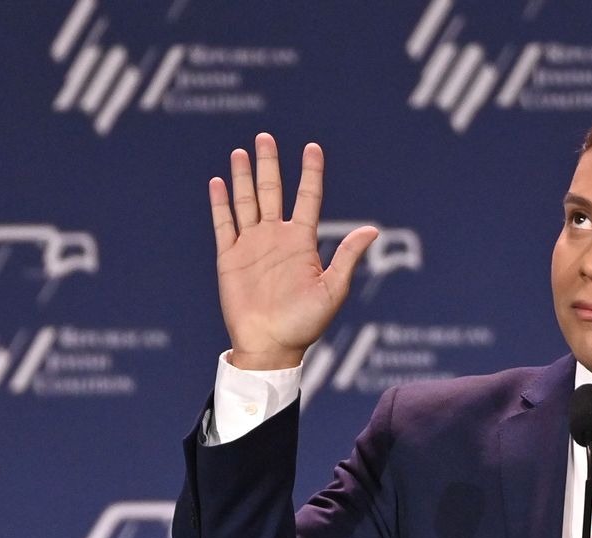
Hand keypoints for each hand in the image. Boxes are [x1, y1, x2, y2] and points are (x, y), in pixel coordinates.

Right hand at [209, 133, 377, 369]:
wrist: (270, 345)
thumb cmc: (305, 324)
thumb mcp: (332, 290)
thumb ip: (346, 257)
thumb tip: (372, 229)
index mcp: (302, 242)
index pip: (307, 198)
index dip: (310, 173)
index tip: (312, 147)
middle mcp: (276, 237)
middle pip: (272, 191)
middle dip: (269, 164)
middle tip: (266, 137)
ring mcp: (252, 245)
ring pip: (246, 202)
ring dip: (244, 177)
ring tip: (242, 151)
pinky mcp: (230, 257)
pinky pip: (224, 224)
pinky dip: (221, 204)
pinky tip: (219, 182)